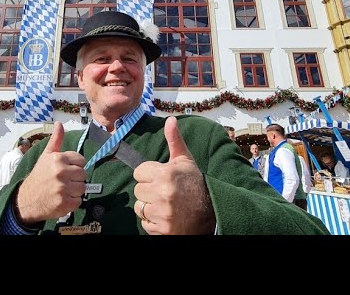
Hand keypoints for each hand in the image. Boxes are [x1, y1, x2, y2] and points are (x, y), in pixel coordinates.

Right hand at [15, 121, 86, 224]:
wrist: (27, 199)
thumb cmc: (39, 176)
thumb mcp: (46, 156)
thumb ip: (56, 140)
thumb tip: (59, 123)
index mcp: (58, 159)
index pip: (81, 160)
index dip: (75, 166)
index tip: (66, 170)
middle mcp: (61, 172)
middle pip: (83, 174)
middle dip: (75, 179)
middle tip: (63, 181)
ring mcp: (63, 188)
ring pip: (83, 187)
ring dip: (75, 190)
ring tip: (63, 190)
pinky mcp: (65, 202)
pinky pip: (79, 200)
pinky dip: (73, 202)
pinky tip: (62, 199)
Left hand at [133, 116, 214, 234]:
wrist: (212, 212)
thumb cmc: (195, 183)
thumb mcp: (185, 160)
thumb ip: (174, 140)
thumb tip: (170, 120)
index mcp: (166, 174)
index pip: (139, 172)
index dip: (149, 174)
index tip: (161, 177)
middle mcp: (163, 193)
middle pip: (138, 190)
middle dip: (148, 190)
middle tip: (164, 191)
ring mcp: (163, 213)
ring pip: (140, 207)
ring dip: (149, 207)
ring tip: (165, 203)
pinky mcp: (163, 229)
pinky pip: (146, 224)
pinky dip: (154, 222)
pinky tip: (166, 216)